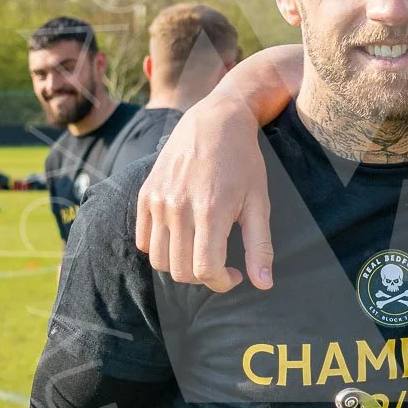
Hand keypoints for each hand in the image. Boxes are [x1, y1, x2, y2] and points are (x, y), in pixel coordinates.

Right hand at [135, 96, 273, 292]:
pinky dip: (161, 248)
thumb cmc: (244, 163)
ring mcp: (158, 201)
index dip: (223, 283)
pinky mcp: (145, 194)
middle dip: (204, 277)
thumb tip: (263, 285)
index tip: (235, 275)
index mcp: (210, 212)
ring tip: (201, 251)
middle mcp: (179, 208)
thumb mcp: (259, 203)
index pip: (205, 270)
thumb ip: (260, 246)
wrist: (215, 122)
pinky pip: (143, 240)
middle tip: (221, 263)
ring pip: (159, 260)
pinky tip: (183, 236)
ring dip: (181, 265)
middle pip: (181, 271)